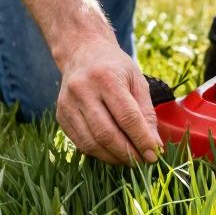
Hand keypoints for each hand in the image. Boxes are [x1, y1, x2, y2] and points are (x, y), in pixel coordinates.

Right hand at [54, 37, 161, 164]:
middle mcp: (82, 90)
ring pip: (91, 143)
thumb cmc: (115, 67)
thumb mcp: (137, 81)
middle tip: (143, 162)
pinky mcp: (60, 116)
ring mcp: (67, 104)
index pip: (127, 117)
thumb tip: (154, 145)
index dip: (141, 139)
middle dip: (128, 153)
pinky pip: (80, 143)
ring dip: (113, 157)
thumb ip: (146, 113)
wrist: (82, 53)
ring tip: (130, 160)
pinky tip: (112, 153)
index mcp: (106, 77)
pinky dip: (99, 153)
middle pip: (106, 133)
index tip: (154, 155)